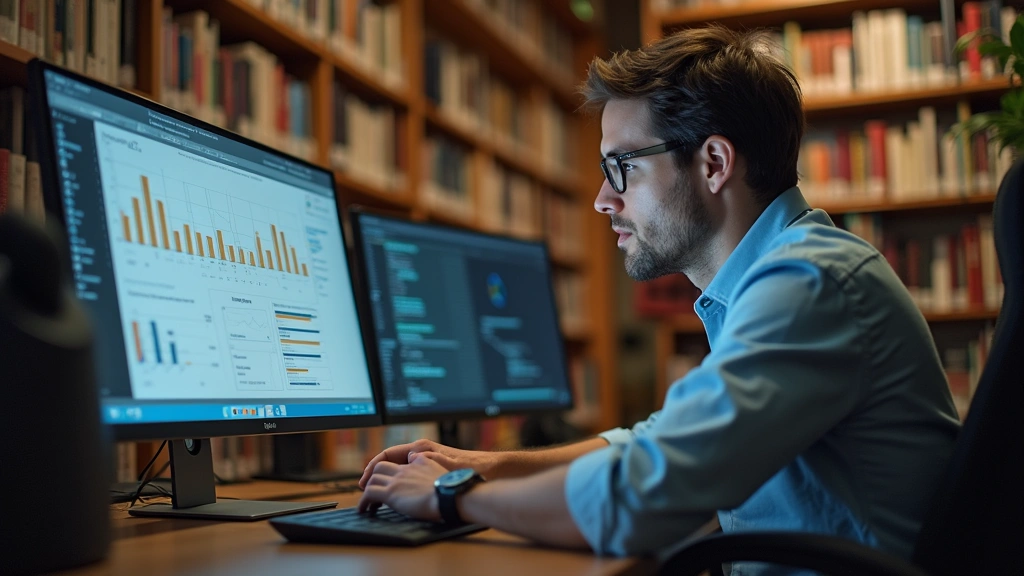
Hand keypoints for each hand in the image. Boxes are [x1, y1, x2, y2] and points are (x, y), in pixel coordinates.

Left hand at [357, 454, 447, 520]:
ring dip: (368, 491)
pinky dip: (363, 501)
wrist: (448, 495)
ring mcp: (395, 481)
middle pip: (379, 468)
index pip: (395, 462)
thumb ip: (423, 461)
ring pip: (372, 480)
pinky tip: (364, 509)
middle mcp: (403, 470)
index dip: (386, 472)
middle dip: (374, 478)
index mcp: (415, 463)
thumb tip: (412, 456)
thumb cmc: (447, 486)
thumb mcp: (436, 467)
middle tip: (373, 491)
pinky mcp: (390, 493)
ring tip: (367, 504)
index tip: (384, 482)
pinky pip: (369, 493)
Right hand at [358, 438, 496, 488]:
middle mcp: (421, 452)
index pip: (388, 454)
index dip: (373, 466)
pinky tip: (393, 493)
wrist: (490, 469)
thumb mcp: (450, 464)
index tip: (364, 480)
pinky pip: (405, 473)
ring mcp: (425, 459)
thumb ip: (432, 460)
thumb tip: (413, 457)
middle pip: (389, 460)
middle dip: (374, 473)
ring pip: (397, 467)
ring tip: (373, 492)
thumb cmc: (473, 467)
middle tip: (363, 489)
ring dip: (384, 478)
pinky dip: (395, 481)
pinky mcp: (430, 468)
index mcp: (422, 448)